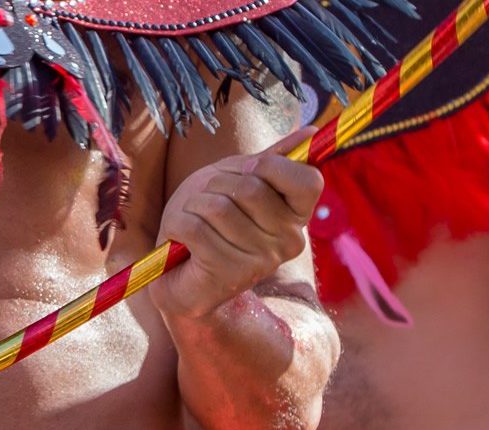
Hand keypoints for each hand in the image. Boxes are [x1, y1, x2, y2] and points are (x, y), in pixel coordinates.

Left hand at [150, 126, 322, 319]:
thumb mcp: (239, 180)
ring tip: (192, 223)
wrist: (180, 274)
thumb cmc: (211, 221)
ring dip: (191, 207)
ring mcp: (260, 261)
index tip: (247, 172)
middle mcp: (288, 241)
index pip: (308, 180)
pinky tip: (179, 239)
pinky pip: (193, 227)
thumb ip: (273, 160)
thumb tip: (313, 132)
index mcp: (297, 215)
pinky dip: (176, 225)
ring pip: (217, 207)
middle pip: (250, 187)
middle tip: (206, 203)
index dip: (270, 166)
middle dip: (214, 184)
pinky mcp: (227, 275)